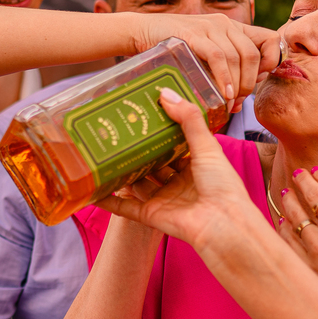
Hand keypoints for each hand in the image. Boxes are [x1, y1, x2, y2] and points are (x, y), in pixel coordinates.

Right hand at [97, 89, 258, 253]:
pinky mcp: (151, 216)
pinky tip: (94, 190)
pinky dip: (110, 200)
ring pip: (137, 183)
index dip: (160, 133)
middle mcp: (179, 184)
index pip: (174, 146)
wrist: (222, 224)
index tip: (144, 116)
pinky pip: (126, 207)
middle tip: (119, 132)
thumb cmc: (223, 186)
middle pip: (153, 164)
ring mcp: (163, 200)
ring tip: (103, 154)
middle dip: (138, 151)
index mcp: (196, 167)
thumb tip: (165, 94)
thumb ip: (188, 120)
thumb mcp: (207, 146)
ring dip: (123, 172)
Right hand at [132, 13, 281, 113]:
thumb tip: (238, 104)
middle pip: (253, 54)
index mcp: (233, 28)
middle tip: (237, 102)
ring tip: (228, 103)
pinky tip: (222, 93)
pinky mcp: (193, 34)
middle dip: (250, 83)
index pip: (270, 39)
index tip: (258, 80)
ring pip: (237, 57)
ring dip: (236, 85)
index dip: (271, 61)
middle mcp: (225, 24)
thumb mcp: (203, 58)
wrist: (142, 31)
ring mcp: (209, 27)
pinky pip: (217, 57)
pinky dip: (223, 77)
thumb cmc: (173, 51)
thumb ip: (223, 73)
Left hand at [277, 167, 317, 318]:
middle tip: (297, 175)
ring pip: (295, 215)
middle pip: (312, 196)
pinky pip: (286, 239)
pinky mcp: (304, 265)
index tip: (316, 170)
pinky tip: (282, 222)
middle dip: (303, 181)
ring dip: (289, 201)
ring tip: (286, 194)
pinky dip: (283, 227)